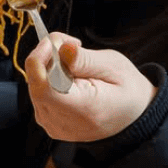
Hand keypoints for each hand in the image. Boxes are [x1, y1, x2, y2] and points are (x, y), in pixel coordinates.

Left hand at [26, 34, 156, 142]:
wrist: (132, 116)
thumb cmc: (127, 89)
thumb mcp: (114, 66)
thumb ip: (85, 59)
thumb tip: (61, 48)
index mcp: (83, 109)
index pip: (43, 88)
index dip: (40, 60)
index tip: (54, 41)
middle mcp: (62, 123)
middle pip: (36, 83)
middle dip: (47, 57)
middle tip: (71, 45)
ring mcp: (53, 126)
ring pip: (35, 87)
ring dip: (48, 68)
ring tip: (76, 63)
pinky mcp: (49, 124)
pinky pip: (39, 95)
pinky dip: (49, 80)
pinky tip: (69, 77)